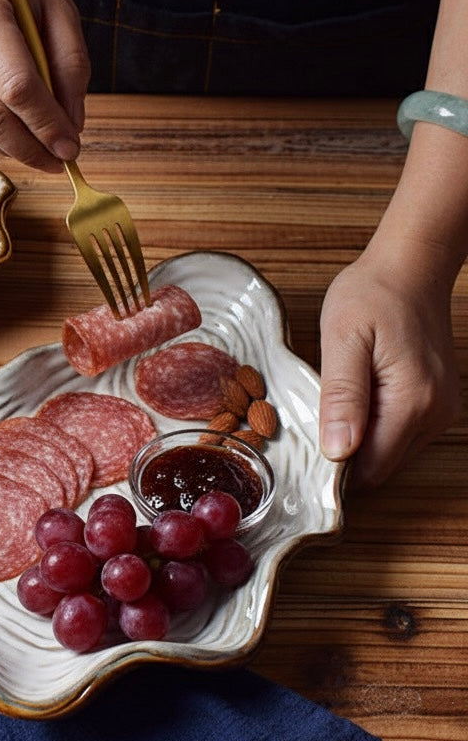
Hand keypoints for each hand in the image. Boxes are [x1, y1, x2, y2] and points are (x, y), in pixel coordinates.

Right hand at [0, 0, 89, 171]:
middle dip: (30, 148)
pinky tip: (16, 132)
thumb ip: (71, 63)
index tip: (71, 147)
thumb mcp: (56, 4)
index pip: (16, 87)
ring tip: (43, 151)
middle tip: (60, 160)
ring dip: (14, 148)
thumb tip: (72, 124)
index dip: (46, 125)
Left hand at [318, 237, 462, 487]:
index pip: (369, 468)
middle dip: (343, 461)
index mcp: (411, 402)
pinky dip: (373, 430)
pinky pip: (400, 434)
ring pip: (390, 454)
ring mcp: (440, 410)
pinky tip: (351, 404)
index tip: (300, 459)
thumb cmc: (372, 295)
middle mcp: (435, 414)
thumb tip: (338, 451)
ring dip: (358, 445)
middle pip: (381, 467)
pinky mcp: (435, 402)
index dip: (333, 473)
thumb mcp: (343, 340)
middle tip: (306, 433)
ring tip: (328, 411)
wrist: (410, 267)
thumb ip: (342, 397)